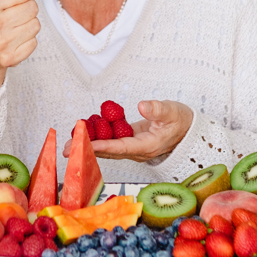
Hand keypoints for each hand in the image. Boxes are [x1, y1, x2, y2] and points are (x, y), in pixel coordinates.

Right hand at [0, 0, 39, 111]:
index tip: (7, 1)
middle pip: (33, 7)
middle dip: (25, 9)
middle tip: (10, 15)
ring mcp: (0, 43)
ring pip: (36, 25)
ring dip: (27, 25)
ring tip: (12, 27)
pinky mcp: (9, 59)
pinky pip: (34, 43)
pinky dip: (27, 42)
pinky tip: (14, 40)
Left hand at [62, 100, 193, 162]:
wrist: (190, 130)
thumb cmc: (182, 121)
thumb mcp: (173, 112)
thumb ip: (158, 110)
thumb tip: (142, 105)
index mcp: (146, 146)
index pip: (119, 147)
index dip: (101, 146)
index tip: (84, 144)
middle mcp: (137, 150)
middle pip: (108, 151)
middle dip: (87, 149)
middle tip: (67, 148)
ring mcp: (133, 146)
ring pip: (107, 147)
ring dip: (88, 143)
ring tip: (69, 141)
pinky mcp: (131, 139)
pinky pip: (111, 140)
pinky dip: (98, 136)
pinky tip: (85, 131)